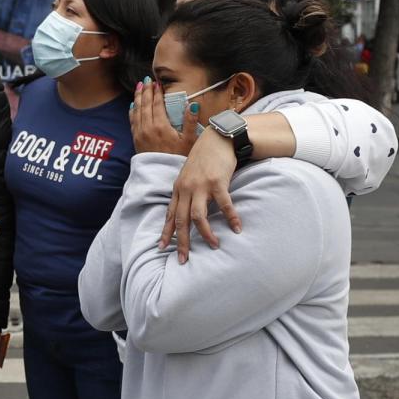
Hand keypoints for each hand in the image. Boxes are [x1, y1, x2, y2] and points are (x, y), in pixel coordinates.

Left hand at [129, 78, 197, 155]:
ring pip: (137, 111)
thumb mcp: (189, 141)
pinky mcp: (136, 139)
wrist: (161, 175)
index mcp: (161, 126)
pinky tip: (132, 105)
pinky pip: (132, 121)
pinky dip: (132, 110)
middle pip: (145, 105)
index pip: (157, 104)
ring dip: (138, 97)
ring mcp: (140, 133)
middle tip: (146, 80)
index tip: (157, 83)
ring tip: (139, 87)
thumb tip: (193, 105)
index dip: (157, 93)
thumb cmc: (177, 158)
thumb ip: (191, 122)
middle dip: (146, 91)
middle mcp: (148, 128)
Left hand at [158, 129, 242, 263]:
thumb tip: (185, 212)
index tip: (161, 248)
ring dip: (205, 234)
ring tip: (214, 246)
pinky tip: (236, 228)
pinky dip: (230, 217)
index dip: (165, 232)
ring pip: (197, 216)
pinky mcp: (217, 182)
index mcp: (178, 189)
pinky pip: (224, 205)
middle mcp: (186, 189)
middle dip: (181, 242)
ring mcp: (201, 186)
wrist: (217, 139)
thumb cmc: (204, 159)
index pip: (170, 215)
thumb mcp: (188, 176)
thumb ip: (186, 193)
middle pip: (181, 220)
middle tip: (183, 260)